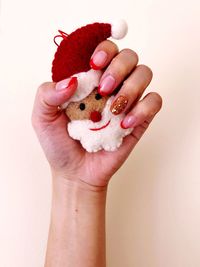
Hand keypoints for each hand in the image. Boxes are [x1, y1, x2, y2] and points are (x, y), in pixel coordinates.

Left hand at [32, 40, 161, 187]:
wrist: (75, 172)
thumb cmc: (59, 144)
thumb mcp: (42, 117)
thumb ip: (47, 94)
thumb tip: (71, 81)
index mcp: (88, 80)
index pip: (104, 49)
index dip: (104, 47)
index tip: (94, 63)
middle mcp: (110, 85)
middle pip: (128, 56)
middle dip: (118, 67)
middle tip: (103, 88)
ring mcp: (127, 101)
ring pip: (144, 73)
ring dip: (131, 87)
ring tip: (113, 109)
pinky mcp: (140, 118)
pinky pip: (154, 101)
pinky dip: (143, 109)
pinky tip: (125, 124)